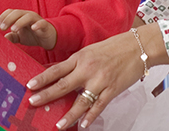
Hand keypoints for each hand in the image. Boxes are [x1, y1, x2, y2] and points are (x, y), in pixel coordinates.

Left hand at [0, 9, 56, 49]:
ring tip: (13, 29)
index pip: (10, 12)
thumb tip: (3, 38)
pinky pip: (41, 23)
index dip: (3, 17)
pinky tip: (33, 28)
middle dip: (8, 19)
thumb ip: (12, 37)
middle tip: (1, 28)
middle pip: (17, 12)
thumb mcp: (20, 37)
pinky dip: (37, 24)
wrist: (48, 39)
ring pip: (28, 16)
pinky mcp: (45, 25)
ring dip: (19, 22)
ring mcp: (37, 19)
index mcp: (21, 16)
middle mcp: (28, 15)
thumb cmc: (33, 35)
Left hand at [25, 23, 166, 128]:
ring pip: (81, 101)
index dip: (42, 78)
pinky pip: (99, 106)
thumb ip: (75, 62)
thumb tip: (57, 72)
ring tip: (58, 125)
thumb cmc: (114, 47)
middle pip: (63, 85)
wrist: (139, 46)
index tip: (30, 85)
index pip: (57, 69)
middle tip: (33, 102)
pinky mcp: (113, 89)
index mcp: (80, 58)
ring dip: (69, 115)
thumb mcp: (90, 50)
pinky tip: (84, 125)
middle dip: (47, 95)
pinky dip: (91, 116)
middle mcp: (88, 69)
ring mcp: (100, 80)